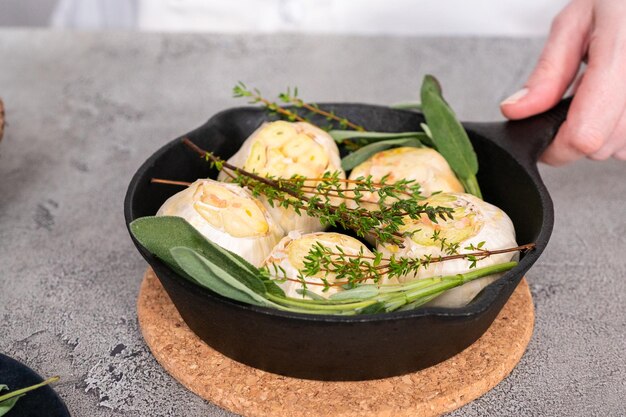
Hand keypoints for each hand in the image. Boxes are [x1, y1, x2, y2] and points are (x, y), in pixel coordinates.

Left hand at [500, 0, 625, 164]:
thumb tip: (517, 110)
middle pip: (600, 146)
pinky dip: (617, 129)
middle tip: (568, 102)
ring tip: (595, 94)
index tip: (539, 136)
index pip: (584, 134)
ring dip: (598, 132)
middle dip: (572, 135)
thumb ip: (547, 72)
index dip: (554, 146)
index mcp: (621, 56)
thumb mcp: (574, 24)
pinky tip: (612, 101)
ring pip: (619, 148)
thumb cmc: (617, 3)